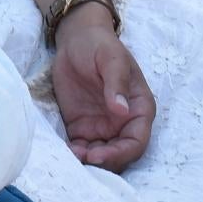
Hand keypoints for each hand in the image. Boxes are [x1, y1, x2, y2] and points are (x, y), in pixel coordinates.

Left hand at [50, 8, 155, 168]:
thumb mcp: (111, 59)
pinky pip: (81, 148)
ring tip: (70, 156)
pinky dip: (74, 154)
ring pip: (100, 155)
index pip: (137, 142)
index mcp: (139, 109)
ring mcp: (102, 127)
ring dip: (88, 161)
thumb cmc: (100, 45)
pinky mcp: (82, 128)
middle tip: (82, 159)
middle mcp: (123, 123)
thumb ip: (116, 83)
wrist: (76, 39)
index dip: (121, 154)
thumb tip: (122, 110)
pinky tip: (64, 151)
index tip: (99, 156)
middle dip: (103, 162)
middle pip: (119, 155)